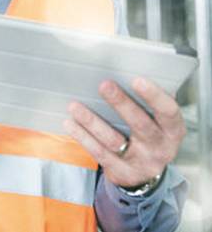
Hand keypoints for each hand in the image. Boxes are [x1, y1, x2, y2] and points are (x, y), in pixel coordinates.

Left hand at [64, 77, 185, 187]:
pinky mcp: (121, 172)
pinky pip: (99, 153)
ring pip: (114, 141)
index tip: (136, 79)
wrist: (144, 172)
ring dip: (92, 122)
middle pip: (140, 125)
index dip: (154, 96)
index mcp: (173, 130)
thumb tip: (128, 71)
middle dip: (121, 104)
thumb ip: (149, 100)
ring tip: (74, 106)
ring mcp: (141, 163)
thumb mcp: (158, 121)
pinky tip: (70, 123)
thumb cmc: (149, 133)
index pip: (168, 112)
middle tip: (104, 85)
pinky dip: (82, 137)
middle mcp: (161, 148)